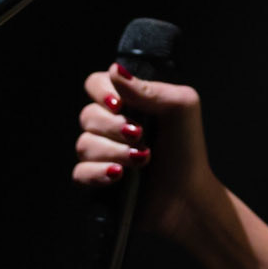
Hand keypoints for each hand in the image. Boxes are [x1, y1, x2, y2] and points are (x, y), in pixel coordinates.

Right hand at [73, 59, 217, 240]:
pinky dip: (98, 173)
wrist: (188, 197)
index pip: (96, 84)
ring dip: (114, 152)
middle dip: (114, 127)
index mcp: (130, 102)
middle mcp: (111, 125)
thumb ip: (149, 88)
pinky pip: (79, 172)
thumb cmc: (188, 150)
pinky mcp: (96, 180)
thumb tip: (115, 71)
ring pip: (83, 144)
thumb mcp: (181, 109)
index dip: (102, 92)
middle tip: (140, 135)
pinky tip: (118, 176)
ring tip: (142, 160)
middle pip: (88, 115)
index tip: (121, 106)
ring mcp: (103, 153)